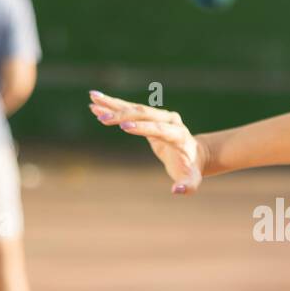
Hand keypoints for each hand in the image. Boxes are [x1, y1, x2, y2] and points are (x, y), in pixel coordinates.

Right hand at [89, 90, 204, 193]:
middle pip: (144, 114)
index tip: (124, 126)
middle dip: (123, 115)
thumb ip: (188, 186)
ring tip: (93, 100)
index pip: (159, 128)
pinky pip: (130, 110)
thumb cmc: (191, 169)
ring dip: (113, 105)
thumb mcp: (192, 179)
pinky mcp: (150, 116)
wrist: (195, 154)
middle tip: (103, 118)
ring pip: (134, 108)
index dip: (142, 127)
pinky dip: (113, 106)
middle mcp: (169, 120)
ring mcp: (159, 115)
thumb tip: (176, 190)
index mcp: (178, 134)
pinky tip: (96, 104)